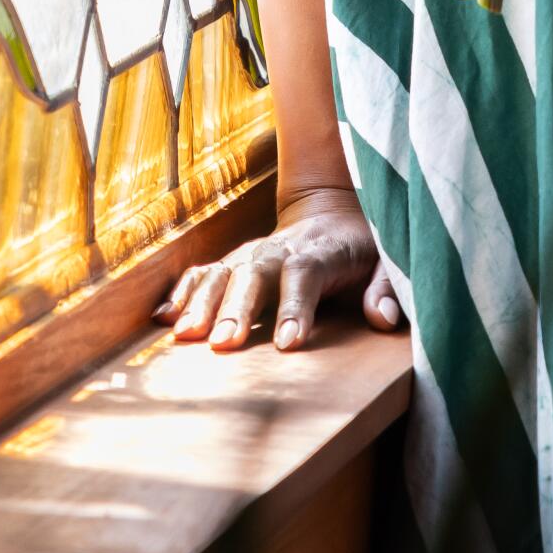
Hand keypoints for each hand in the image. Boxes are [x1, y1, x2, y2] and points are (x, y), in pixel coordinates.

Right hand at [155, 191, 405, 352]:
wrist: (330, 207)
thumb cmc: (363, 246)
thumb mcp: (388, 260)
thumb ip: (387, 287)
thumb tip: (385, 320)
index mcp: (322, 251)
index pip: (307, 274)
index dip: (297, 306)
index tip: (290, 344)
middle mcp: (281, 249)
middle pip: (256, 273)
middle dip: (238, 308)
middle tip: (224, 345)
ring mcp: (253, 254)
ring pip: (224, 272)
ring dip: (203, 302)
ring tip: (185, 336)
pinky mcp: (235, 260)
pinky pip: (204, 272)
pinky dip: (183, 291)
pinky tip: (164, 318)